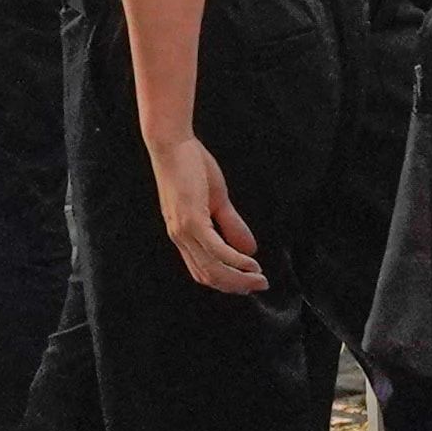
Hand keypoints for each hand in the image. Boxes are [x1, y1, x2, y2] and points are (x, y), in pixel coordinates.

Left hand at [147, 128, 266, 294]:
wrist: (172, 144)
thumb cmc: (190, 167)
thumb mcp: (216, 200)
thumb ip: (231, 225)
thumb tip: (250, 249)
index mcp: (183, 234)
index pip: (203, 270)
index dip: (227, 282)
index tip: (248, 284)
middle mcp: (180, 237)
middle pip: (208, 275)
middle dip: (236, 286)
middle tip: (260, 286)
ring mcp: (184, 230)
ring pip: (212, 268)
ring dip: (238, 278)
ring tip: (259, 279)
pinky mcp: (191, 220)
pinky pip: (215, 249)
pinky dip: (234, 260)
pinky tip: (250, 263)